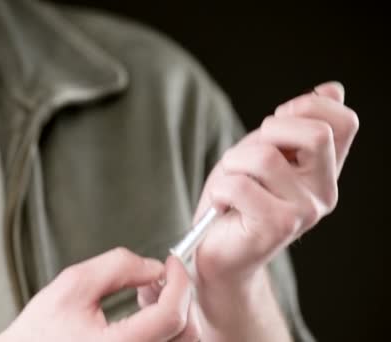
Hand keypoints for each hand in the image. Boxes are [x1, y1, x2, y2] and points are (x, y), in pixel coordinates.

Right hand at [0, 248, 197, 341]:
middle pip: (185, 333)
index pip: (170, 315)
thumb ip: (117, 267)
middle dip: (181, 296)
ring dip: (176, 312)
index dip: (179, 281)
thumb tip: (153, 267)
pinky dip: (166, 329)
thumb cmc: (39, 332)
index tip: (171, 263)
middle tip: (161, 275)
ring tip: (150, 293)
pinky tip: (146, 314)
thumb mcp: (73, 286)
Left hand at [163, 81, 357, 339]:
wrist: (216, 252)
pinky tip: (223, 205)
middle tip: (247, 159)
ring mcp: (305, 210)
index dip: (309, 106)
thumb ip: (293, 125)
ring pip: (265, 156)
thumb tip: (333, 88)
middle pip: (314, 133)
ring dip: (233, 163)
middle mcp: (323, 191)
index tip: (277, 121)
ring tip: (230, 185)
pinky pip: (239, 184)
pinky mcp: (278, 226)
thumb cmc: (235, 200)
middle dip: (266, 133)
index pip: (345, 122)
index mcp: (323, 169)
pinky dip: (219, 189)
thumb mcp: (261, 152)